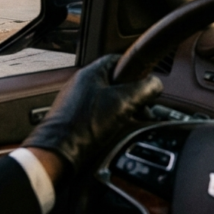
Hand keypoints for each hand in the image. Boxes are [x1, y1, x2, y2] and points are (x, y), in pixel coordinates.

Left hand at [22, 55, 162, 173]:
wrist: (57, 154)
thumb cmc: (84, 126)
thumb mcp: (124, 101)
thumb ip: (145, 88)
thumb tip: (156, 84)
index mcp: (91, 72)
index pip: (120, 60)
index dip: (138, 70)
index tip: (147, 82)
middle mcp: (81, 84)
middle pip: (116, 82)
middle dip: (133, 94)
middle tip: (142, 107)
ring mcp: (76, 101)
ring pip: (108, 99)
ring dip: (123, 109)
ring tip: (130, 121)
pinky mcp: (74, 119)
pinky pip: (99, 114)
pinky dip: (111, 120)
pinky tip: (115, 131)